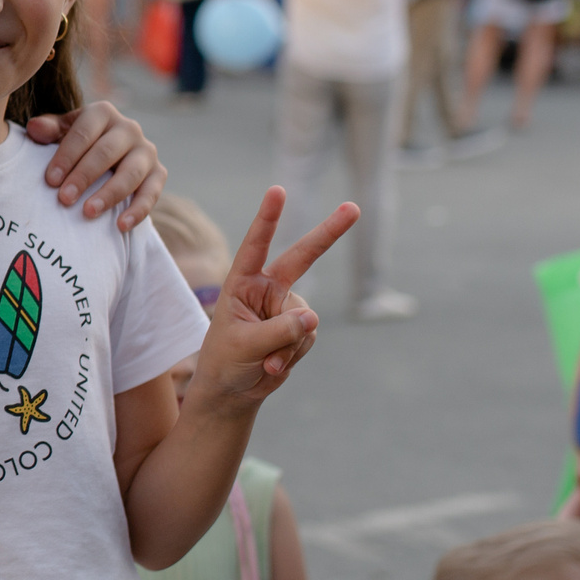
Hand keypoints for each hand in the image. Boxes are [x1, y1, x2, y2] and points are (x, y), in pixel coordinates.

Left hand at [25, 102, 167, 229]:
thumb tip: (34, 128)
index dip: (66, 156)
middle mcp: (128, 128)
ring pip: (131, 172)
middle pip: (106, 152)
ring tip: (89, 212)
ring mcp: (146, 151)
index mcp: (102, 113)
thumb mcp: (61, 134)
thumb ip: (49, 130)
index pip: (83, 132)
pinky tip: (121, 226)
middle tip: (64, 199)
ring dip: (110, 193)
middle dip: (84, 176)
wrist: (107, 158)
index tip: (50, 180)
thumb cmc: (77, 145)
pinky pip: (152, 192)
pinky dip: (139, 210)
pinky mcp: (158, 173)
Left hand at [190, 188, 354, 412]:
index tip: (278, 191)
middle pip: (303, 257)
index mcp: (242, 282)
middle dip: (329, 233)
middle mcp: (267, 288)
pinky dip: (293, 355)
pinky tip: (273, 366)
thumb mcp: (244, 345)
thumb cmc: (226, 361)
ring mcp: (287, 308)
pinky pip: (308, 338)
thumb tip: (312, 317)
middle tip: (353, 208)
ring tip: (264, 361)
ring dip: (288, 345)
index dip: (267, 219)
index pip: (255, 246)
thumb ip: (277, 331)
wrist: (233, 389)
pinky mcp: (301, 328)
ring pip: (305, 319)